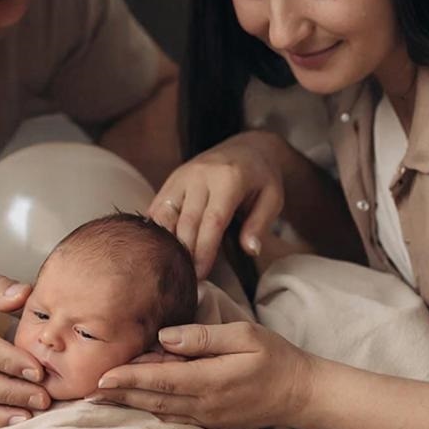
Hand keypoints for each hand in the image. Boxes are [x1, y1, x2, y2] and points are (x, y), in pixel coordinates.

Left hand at [88, 321, 314, 428]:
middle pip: (152, 400)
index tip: (101, 377)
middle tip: (85, 392)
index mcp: (210, 380)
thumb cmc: (274, 357)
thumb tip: (166, 338)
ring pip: (159, 412)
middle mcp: (204, 405)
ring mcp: (207, 418)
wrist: (299, 393)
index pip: (160, 380)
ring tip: (100, 400)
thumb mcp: (244, 335)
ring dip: (129, 406)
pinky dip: (149, 412)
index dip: (128, 378)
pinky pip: (173, 419)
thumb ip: (203, 337)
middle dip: (117, 395)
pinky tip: (132, 406)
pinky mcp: (210, 424)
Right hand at [147, 130, 285, 278]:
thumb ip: (260, 224)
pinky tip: (156, 250)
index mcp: (228, 178)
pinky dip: (156, 230)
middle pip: (186, 221)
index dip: (204, 250)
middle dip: (184, 254)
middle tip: (184, 281)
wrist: (247, 148)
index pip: (212, 221)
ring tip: (168, 269)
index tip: (200, 276)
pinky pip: (157, 208)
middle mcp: (200, 175)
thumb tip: (251, 250)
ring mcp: (182, 176)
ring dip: (166, 244)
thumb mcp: (273, 198)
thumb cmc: (261, 179)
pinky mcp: (171, 180)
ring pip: (166, 215)